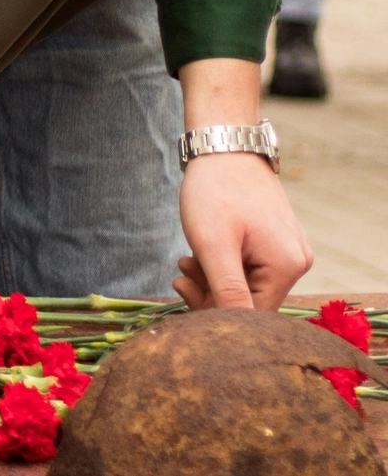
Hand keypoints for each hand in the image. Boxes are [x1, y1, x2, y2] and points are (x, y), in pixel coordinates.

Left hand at [170, 57, 310, 309]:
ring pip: (247, 283)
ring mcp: (288, 250)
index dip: (215, 311)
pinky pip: (250, 267)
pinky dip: (223, 265)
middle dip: (210, 293)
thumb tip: (232, 330)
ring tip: (184, 260)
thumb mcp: (213, 244)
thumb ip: (225, 289)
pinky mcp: (275, 241)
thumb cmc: (215, 191)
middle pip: (251, 299)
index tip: (182, 290)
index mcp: (287, 267)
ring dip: (212, 279)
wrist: (223, 146)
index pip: (252, 313)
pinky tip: (198, 255)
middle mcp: (296, 262)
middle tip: (179, 275)